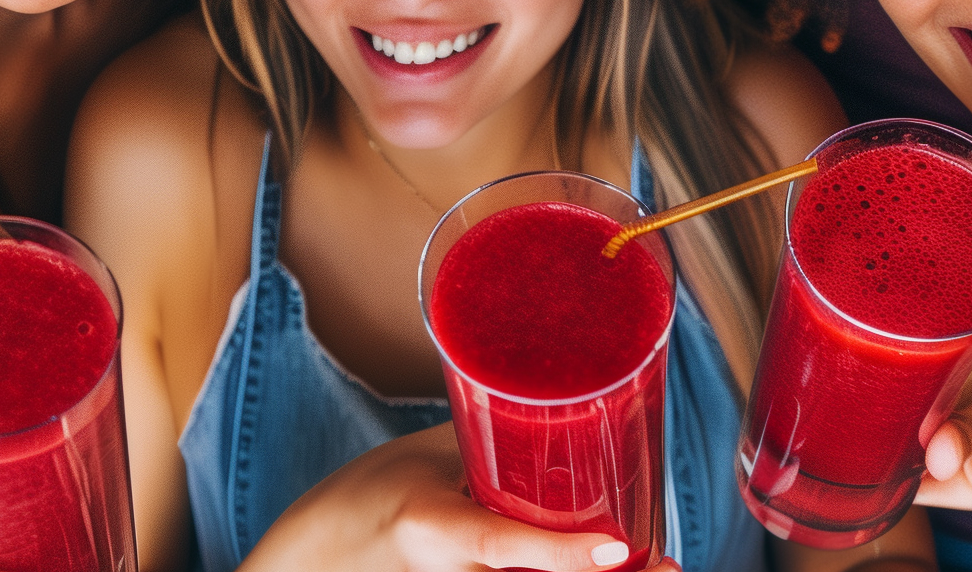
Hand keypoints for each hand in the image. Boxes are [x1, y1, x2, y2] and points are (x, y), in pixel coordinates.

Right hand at [243, 423, 670, 571]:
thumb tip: (560, 415)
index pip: (501, 547)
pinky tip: (597, 570)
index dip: (562, 556)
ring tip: (650, 568)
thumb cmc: (357, 505)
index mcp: (429, 528)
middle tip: (664, 564)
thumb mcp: (418, 462)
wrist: (307, 566)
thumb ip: (486, 446)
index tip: (618, 548)